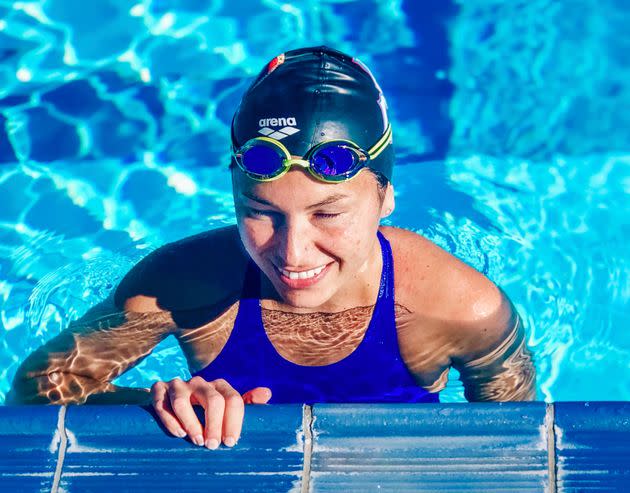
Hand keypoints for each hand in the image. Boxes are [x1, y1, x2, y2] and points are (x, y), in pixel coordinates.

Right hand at [150, 376, 271, 448]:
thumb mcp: (225, 407)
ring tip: (197, 441)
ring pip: (183, 401)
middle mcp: (200, 382)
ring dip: (191, 423)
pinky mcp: (158, 390)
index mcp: (219, 386)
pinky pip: (161, 403)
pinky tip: (178, 433)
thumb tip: (267, 393)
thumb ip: (246, 403)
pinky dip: (169, 419)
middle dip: (214, 424)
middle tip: (212, 446)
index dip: (234, 422)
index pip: (233, 399)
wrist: (169, 402)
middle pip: (212, 399)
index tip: (230, 443)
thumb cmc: (203, 410)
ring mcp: (178, 385)